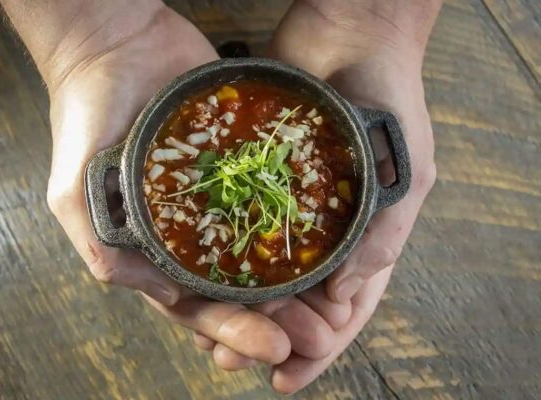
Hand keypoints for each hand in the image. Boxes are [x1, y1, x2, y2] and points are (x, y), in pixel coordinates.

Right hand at [0, 0, 292, 365]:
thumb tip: (167, 296)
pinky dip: (293, 218)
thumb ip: (107, 250)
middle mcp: (189, 225)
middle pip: (235, 284)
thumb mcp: (73, 193)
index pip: (193, 302)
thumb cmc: (85, 117)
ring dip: (290, 280)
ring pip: (259, 246)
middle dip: (270, 316)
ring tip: (326, 303)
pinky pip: (271, 193)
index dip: (229, 330)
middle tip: (309, 336)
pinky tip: (325, 240)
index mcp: (151, 244)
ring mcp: (218, 193)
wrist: (114, 42)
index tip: (269, 345)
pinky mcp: (241, 158)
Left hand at [191, 0, 439, 392]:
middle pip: (296, 297)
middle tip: (237, 358)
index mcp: (365, 236)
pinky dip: (219, 253)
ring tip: (209, 333)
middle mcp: (323, 228)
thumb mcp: (406, 173)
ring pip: (259, 268)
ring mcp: (287, 203)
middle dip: (270, 332)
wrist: (351, 32)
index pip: (345, 308)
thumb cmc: (392, 100)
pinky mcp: (255, 176)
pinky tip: (197, 276)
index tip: (289, 375)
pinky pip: (234, 223)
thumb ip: (383, 236)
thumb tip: (347, 296)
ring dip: (239, 304)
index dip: (320, 346)